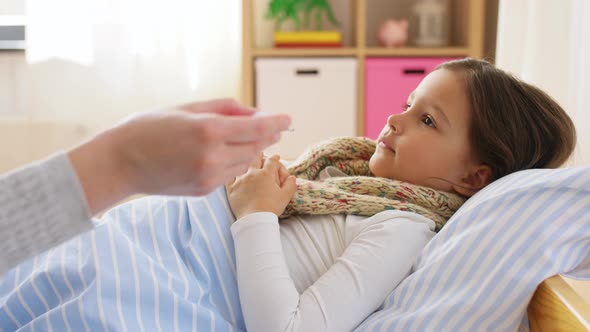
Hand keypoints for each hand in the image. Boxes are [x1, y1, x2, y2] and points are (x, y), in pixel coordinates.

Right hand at [68, 98, 290, 214]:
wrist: (119, 164)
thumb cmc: (148, 128)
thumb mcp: (187, 108)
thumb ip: (225, 108)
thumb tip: (255, 112)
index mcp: (208, 131)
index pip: (257, 127)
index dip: (276, 122)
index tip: (288, 118)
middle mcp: (212, 156)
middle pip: (256, 146)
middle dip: (266, 134)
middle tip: (272, 124)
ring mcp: (208, 177)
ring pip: (245, 162)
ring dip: (250, 148)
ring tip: (237, 136)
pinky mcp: (204, 191)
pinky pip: (229, 173)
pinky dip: (232, 161)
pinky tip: (218, 153)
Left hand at [225, 154, 295, 219]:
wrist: (254, 219)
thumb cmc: (271, 208)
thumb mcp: (285, 197)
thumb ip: (290, 185)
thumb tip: (292, 177)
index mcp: (266, 174)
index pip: (272, 161)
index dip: (275, 158)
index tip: (276, 156)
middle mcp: (252, 174)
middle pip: (255, 159)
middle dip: (260, 156)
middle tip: (261, 153)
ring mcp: (240, 180)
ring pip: (242, 166)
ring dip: (246, 162)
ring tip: (246, 160)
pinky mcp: (231, 188)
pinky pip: (229, 177)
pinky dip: (232, 173)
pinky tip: (233, 172)